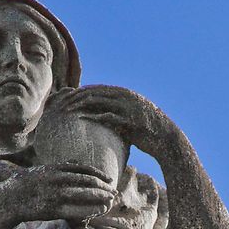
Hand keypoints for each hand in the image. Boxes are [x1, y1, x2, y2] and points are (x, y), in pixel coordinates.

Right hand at [0, 164, 117, 226]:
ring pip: (85, 195)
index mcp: (55, 168)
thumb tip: (76, 163)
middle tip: (114, 193)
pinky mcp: (53, 209)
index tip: (109, 180)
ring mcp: (56, 194)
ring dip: (100, 198)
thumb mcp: (42, 170)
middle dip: (103, 188)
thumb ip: (60, 167)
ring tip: (110, 202)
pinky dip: (89, 210)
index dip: (98, 174)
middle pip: (88, 181)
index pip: (83, 169)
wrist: (9, 199)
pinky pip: (77, 209)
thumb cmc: (26, 186)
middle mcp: (57, 179)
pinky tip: (98, 212)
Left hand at [48, 85, 176, 157]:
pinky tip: (82, 119)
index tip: (68, 97)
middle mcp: (125, 96)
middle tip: (62, 102)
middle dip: (76, 95)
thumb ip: (117, 116)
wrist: (167, 139)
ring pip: (99, 100)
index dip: (81, 92)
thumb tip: (103, 121)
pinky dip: (94, 116)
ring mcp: (127, 106)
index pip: (98, 89)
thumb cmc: (148, 132)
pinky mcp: (130, 119)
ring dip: (81, 104)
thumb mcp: (131, 120)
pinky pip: (108, 115)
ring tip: (67, 110)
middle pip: (95, 91)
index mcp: (124, 94)